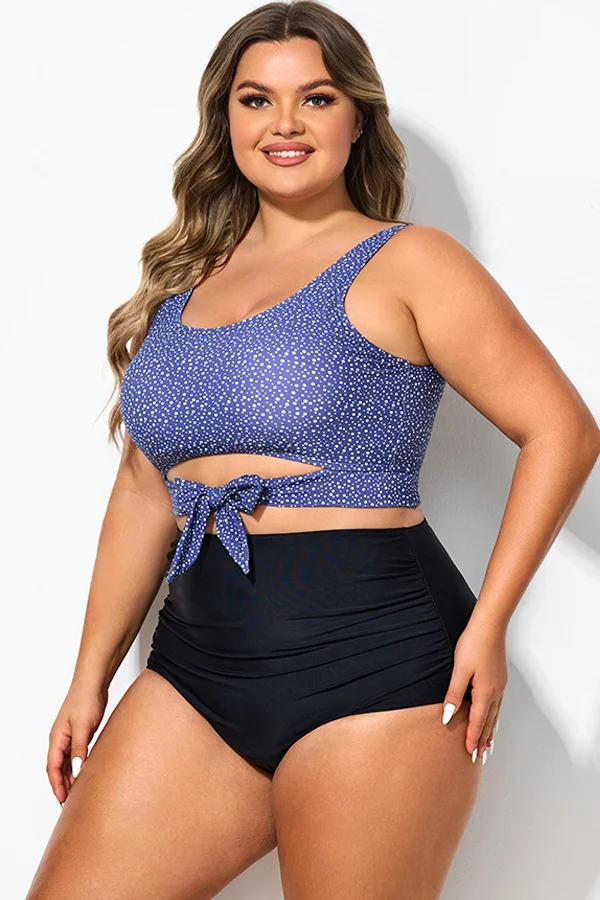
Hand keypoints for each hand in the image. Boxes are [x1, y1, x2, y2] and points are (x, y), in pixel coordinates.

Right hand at [46, 680, 107, 806]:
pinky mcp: (80, 733)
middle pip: (58, 768)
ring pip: (67, 763)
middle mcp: (60, 739)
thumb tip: (77, 771)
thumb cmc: (85, 699)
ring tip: (78, 793)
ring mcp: (70, 737)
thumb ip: (79, 749)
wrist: (94, 683)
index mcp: (56, 739)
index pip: (53, 768)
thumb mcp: (82, 727)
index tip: (63, 800)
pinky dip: (79, 766)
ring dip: (70, 777)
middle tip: (70, 803)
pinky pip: (76, 755)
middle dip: (62, 785)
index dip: (57, 785)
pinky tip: (86, 773)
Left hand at [442, 619, 506, 761]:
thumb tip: (448, 717)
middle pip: (489, 723)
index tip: (469, 754)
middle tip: (480, 757)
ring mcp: (500, 685)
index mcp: (485, 693)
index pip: (478, 722)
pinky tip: (492, 717)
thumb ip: (454, 695)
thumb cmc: (473, 644)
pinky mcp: (499, 678)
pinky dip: (494, 717)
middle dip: (484, 740)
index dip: (472, 739)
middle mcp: (496, 692)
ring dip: (490, 731)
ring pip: (495, 715)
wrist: (489, 626)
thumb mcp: (460, 671)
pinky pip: (497, 705)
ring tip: (488, 744)